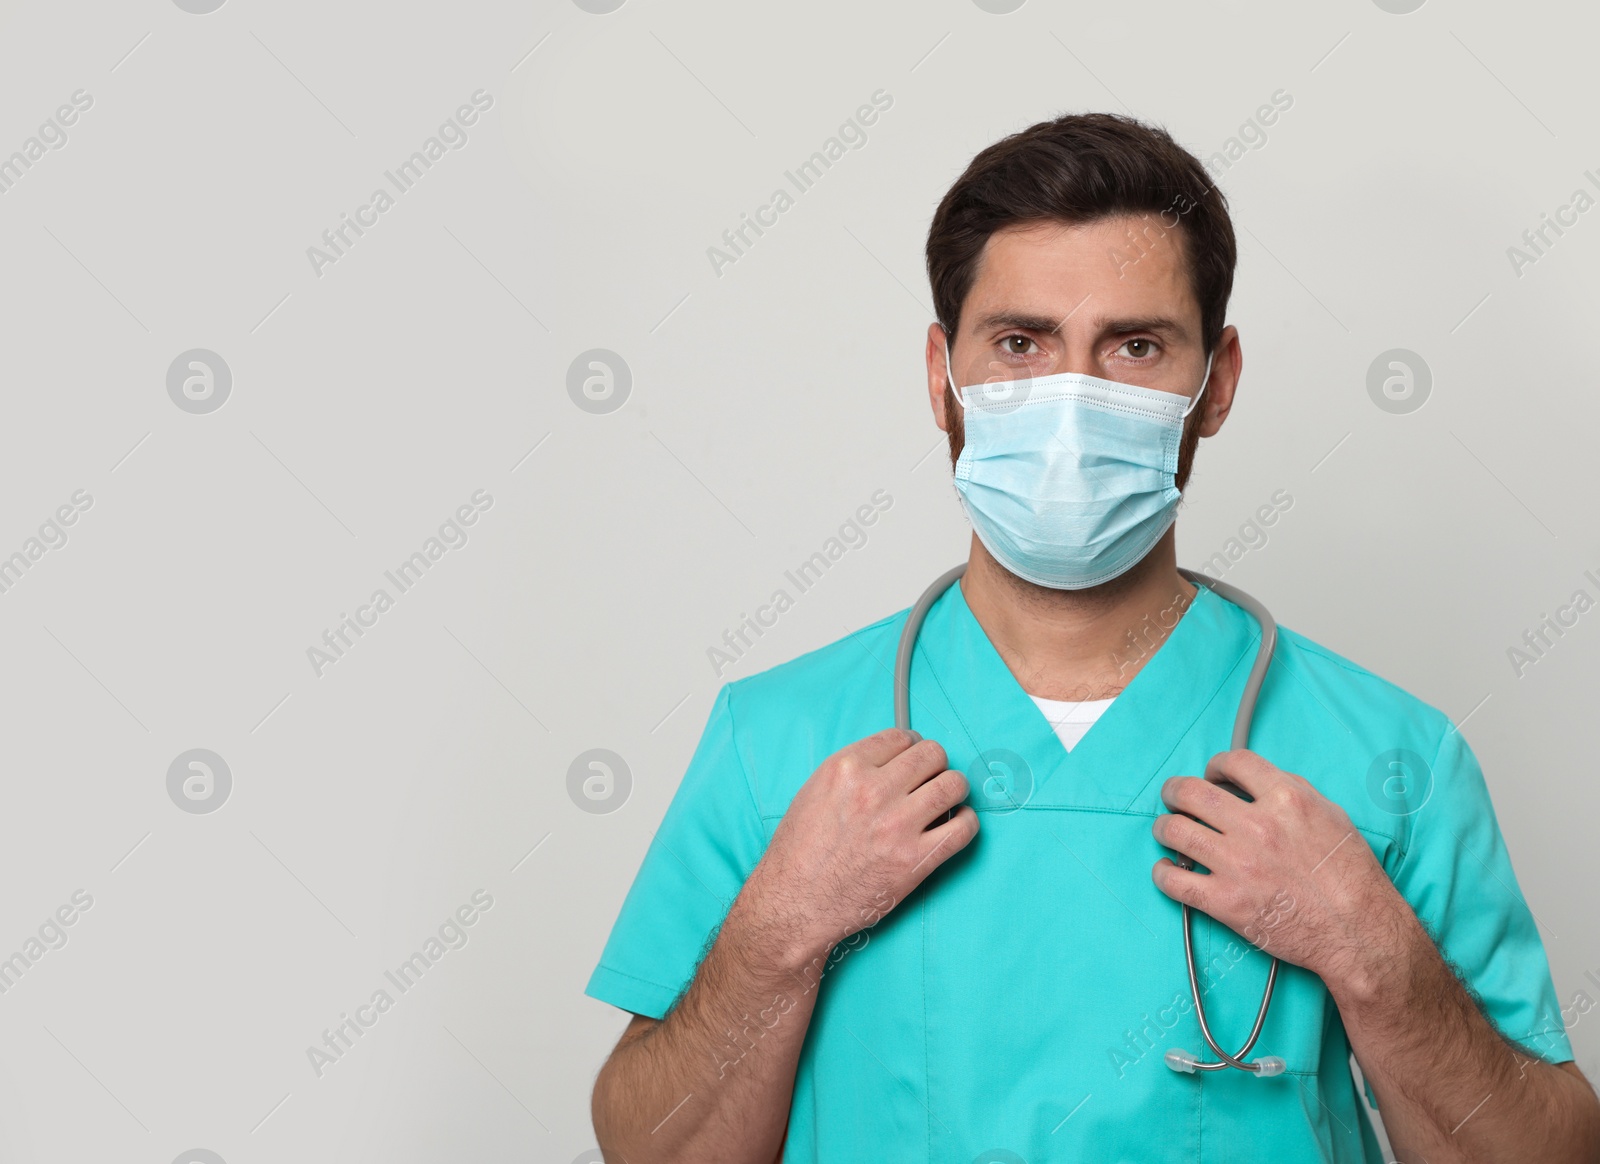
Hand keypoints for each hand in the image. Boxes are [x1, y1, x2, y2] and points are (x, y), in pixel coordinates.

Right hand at [747, 728, 976, 963]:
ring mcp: (898, 825)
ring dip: (953, 789)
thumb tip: (892, 761)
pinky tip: (956, 824)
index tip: (914, 760)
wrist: (796, 903)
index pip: (901, 737)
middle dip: (934, 764)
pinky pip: (964, 828)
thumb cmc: (799, 852)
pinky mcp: (916, 859)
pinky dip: (966, 822)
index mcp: (847, 768)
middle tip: (930, 780)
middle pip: (932, 754)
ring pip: (953, 784)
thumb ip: (853, 772)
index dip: (912, 747)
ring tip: (946, 800)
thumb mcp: (814, 792)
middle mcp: (874, 790)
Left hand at [1150, 749, 1406, 989]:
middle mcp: (1256, 827)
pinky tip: (1169, 870)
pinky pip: (1172, 880)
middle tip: (1174, 799)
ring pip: (1173, 830)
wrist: (1359, 931)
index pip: (1232, 762)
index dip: (1215, 765)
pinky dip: (1163, 872)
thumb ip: (1291, 791)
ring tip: (1168, 831)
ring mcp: (1237, 865)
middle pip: (1190, 791)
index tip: (1211, 775)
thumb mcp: (1332, 816)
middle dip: (1175, 791)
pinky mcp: (1225, 902)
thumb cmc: (1352, 876)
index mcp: (1286, 799)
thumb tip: (1255, 781)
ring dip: (1164, 827)